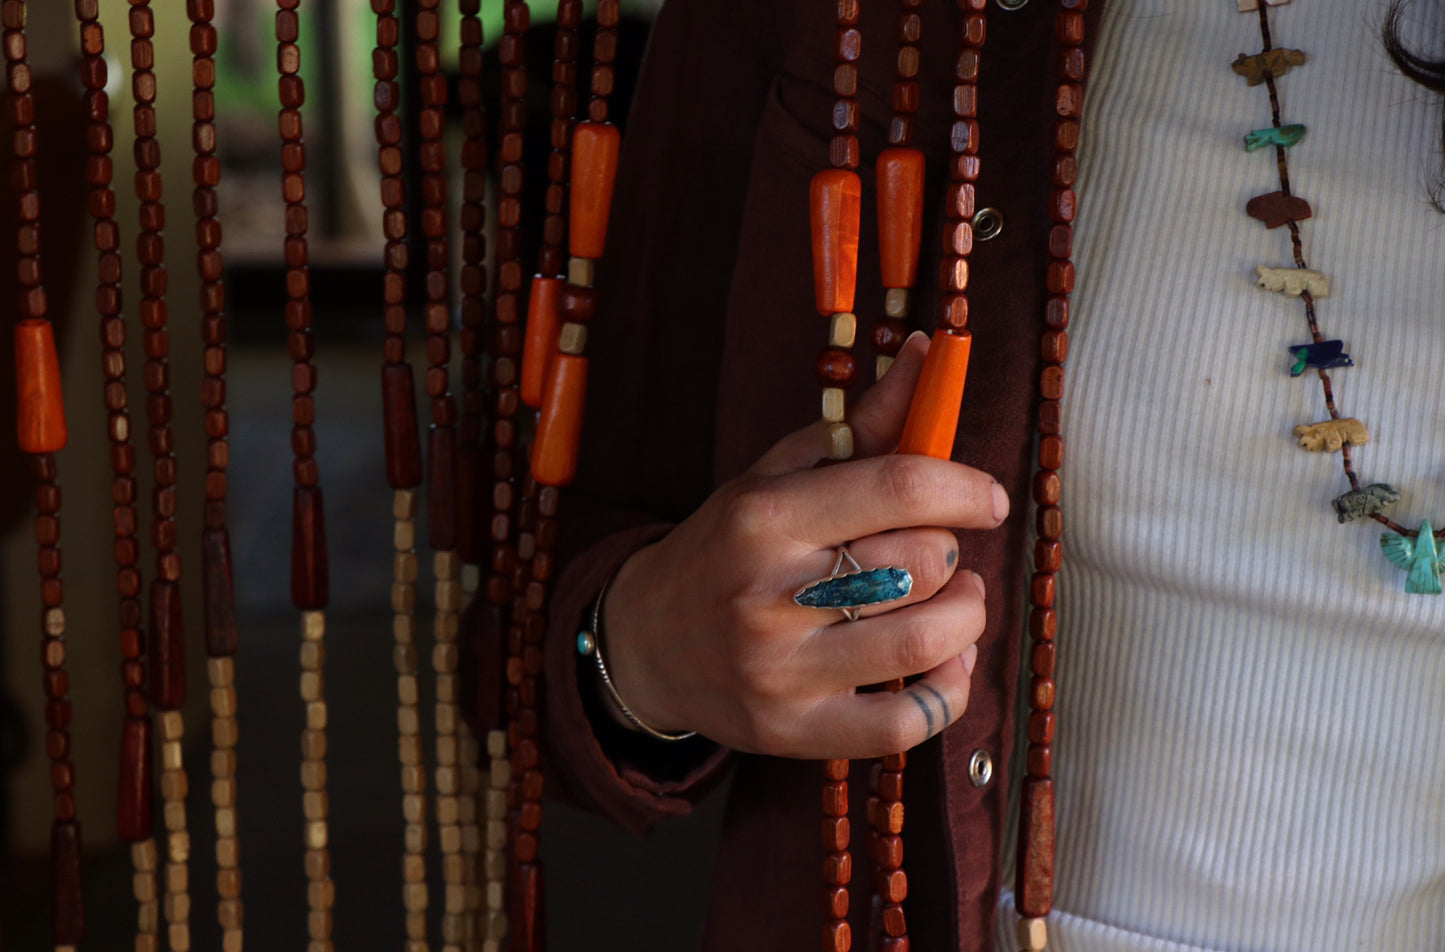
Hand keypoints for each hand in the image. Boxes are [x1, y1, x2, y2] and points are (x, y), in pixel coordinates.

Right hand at [602, 332, 1008, 759]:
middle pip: (922, 564)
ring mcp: (780, 671)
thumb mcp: (777, 476)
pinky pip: (907, 723)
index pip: (899, 487)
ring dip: (966, 617)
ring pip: (926, 642)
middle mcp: (768, 593)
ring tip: (953, 602)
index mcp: (766, 516)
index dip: (967, 487)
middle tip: (934, 551)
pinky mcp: (794, 731)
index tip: (987, 498)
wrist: (646, 643)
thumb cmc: (725, 547)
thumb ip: (862, 424)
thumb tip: (926, 353)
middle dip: (951, 552)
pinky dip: (950, 691)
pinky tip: (945, 662)